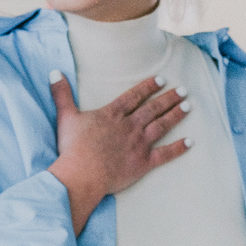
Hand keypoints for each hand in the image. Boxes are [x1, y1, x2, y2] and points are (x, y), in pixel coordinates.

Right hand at [48, 71, 190, 231]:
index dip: (148, 87)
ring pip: (161, 125)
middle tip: (182, 90)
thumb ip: (61, 93)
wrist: (82, 174)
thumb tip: (54, 72)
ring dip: (175, 115)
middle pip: (152, 109)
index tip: (161, 79)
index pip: (134, 96)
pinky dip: (179, 148)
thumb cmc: (72, 147)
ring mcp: (139, 144)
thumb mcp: (65, 116)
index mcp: (112, 114)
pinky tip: (191, 142)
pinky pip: (165, 154)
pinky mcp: (143, 162)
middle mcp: (129, 126)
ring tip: (187, 106)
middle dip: (168, 98)